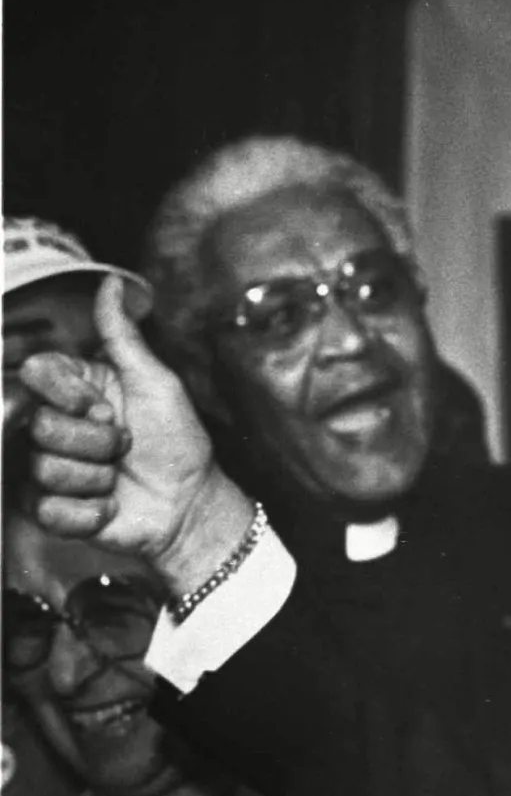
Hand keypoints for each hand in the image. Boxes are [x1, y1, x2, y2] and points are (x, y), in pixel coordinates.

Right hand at [21, 277, 251, 591]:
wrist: (189, 504)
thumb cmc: (178, 442)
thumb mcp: (157, 383)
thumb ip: (124, 337)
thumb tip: (113, 283)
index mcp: (73, 389)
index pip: (35, 374)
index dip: (72, 396)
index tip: (106, 409)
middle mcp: (51, 424)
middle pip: (40, 426)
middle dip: (96, 442)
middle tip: (124, 446)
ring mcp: (44, 468)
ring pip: (44, 469)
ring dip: (96, 477)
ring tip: (118, 477)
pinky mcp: (47, 510)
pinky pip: (48, 510)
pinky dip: (89, 513)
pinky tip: (110, 507)